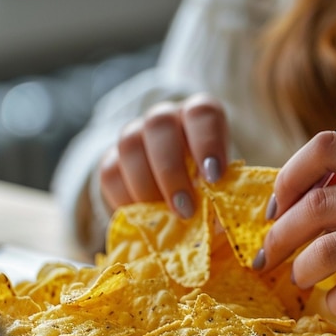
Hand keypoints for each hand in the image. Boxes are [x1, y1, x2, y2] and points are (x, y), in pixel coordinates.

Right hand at [99, 94, 228, 216]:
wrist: (182, 193)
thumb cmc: (212, 186)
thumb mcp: (225, 187)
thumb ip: (226, 197)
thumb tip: (222, 223)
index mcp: (200, 116)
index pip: (201, 113)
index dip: (207, 142)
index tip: (214, 177)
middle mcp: (166, 118)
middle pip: (159, 125)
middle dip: (171, 171)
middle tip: (186, 209)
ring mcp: (136, 134)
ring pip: (130, 145)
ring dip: (146, 185)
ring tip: (164, 217)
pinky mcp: (113, 159)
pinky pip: (110, 173)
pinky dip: (125, 198)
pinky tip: (143, 217)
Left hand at [260, 132, 335, 320]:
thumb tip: (293, 199)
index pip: (326, 147)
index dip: (288, 177)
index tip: (276, 207)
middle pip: (319, 204)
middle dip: (281, 234)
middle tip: (271, 253)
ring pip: (331, 249)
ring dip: (302, 269)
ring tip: (301, 278)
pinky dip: (335, 302)